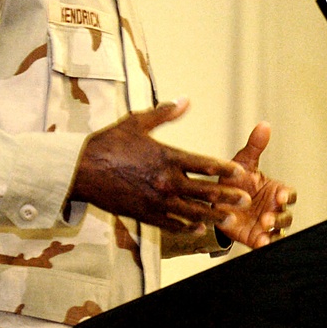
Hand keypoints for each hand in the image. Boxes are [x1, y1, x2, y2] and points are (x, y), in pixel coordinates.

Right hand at [71, 98, 250, 232]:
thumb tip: (185, 99)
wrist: (80, 169)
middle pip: (204, 190)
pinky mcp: (143, 214)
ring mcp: (155, 200)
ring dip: (212, 215)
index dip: (225, 170)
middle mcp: (164, 180)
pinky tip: (198, 228)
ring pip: (191, 211)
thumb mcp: (137, 122)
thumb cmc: (109, 142)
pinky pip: (169, 224)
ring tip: (229, 219)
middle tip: (246, 199)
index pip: (204, 164)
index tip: (241, 173)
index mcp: (166, 156)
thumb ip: (165, 113)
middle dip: (227, 195)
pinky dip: (185, 226)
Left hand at [215, 122, 296, 248]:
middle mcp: (273, 209)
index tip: (281, 196)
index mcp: (274, 191)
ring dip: (274, 230)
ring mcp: (265, 225)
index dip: (288, 195)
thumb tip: (264, 124)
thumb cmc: (235, 180)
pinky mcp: (255, 238)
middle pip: (287, 216)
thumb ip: (254, 147)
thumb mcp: (242, 163)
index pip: (290, 194)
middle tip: (268, 216)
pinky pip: (266, 243)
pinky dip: (266, 243)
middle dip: (280, 217)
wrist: (216, 201)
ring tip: (264, 227)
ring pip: (279, 231)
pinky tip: (261, 242)